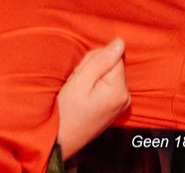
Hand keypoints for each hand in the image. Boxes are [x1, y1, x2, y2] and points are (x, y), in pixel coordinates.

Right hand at [56, 38, 130, 159]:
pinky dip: (94, 87)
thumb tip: (121, 42)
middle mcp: (126, 97)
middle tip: (77, 85)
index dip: (93, 60)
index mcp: (119, 90)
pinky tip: (84, 98)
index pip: (113, 56)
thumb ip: (101, 60)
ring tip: (79, 93)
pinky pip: (106, 85)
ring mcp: (121, 104)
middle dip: (92, 69)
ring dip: (91, 78)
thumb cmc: (66, 112)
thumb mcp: (80, 82)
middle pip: (111, 64)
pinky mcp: (114, 107)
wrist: (58, 142)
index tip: (80, 75)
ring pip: (107, 74)